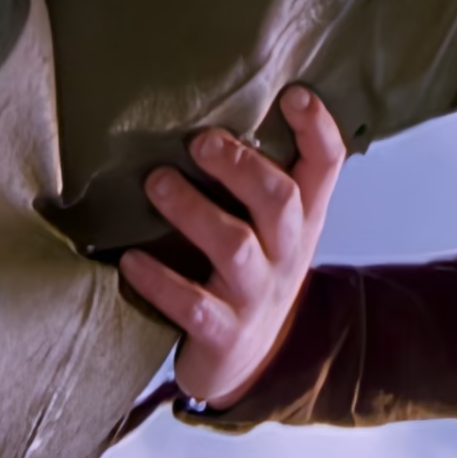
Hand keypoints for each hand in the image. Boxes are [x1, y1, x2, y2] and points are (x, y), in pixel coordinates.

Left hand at [121, 86, 349, 410]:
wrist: (255, 363)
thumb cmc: (253, 275)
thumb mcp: (274, 230)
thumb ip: (260, 180)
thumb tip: (214, 111)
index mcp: (304, 220)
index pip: (327, 166)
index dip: (317, 129)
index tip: (293, 94)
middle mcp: (287, 253)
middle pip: (281, 200)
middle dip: (243, 167)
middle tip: (201, 141)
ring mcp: (256, 294)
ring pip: (235, 247)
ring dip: (194, 211)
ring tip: (155, 183)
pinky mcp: (222, 333)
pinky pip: (193, 305)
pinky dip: (160, 281)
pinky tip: (129, 261)